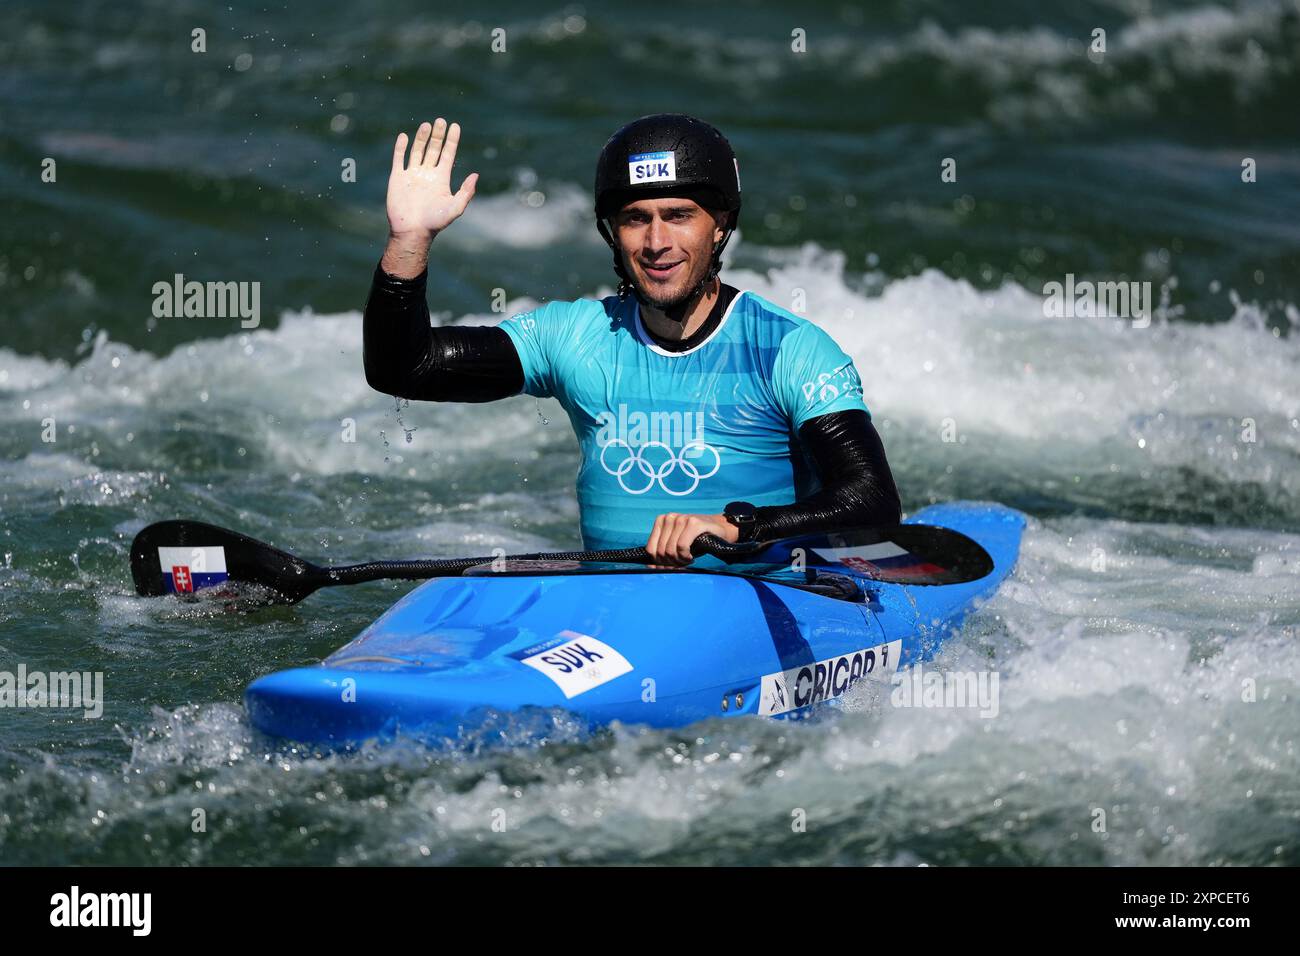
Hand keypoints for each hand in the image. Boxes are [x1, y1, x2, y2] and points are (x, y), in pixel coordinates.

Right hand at [386, 118, 477, 241]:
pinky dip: (400, 147)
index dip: (452, 140)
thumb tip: (476, 175)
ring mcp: (412, 175)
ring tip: (426, 124)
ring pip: (417, 151)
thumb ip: (466, 192)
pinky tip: (404, 136)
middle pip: (433, 149)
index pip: (447, 154)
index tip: (455, 126)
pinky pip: (399, 159)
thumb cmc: (435, 222)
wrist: (412, 231)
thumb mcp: (455, 207)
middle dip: (437, 135)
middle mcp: (427, 174)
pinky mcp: (397, 178)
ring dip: (421, 138)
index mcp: (441, 179)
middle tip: (441, 120)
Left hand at [644, 513, 738, 566]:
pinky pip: (682, 546)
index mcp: (661, 521)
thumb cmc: (697, 540)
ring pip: (670, 550)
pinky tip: (691, 556)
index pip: (650, 549)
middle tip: (682, 563)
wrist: (721, 529)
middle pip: (661, 551)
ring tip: (687, 559)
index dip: (659, 563)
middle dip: (671, 563)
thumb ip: (663, 553)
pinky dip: (685, 556)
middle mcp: (669, 517)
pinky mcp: (693, 523)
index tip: (671, 565)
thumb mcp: (676, 545)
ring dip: (680, 561)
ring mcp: (681, 518)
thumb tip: (651, 568)